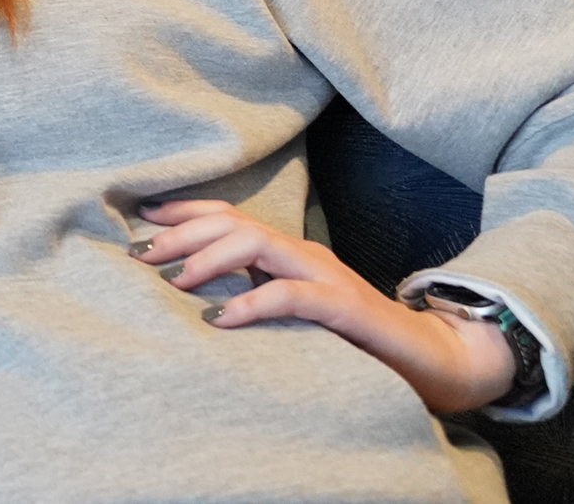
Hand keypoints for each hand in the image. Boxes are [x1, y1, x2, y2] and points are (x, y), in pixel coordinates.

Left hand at [136, 199, 518, 414]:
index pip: (230, 216)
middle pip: (234, 223)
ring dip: (210, 259)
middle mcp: (303, 254)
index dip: (184, 212)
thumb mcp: (293, 313)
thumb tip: (192, 297)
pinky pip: (292, 295)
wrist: (433, 361)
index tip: (140, 218)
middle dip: (182, 233)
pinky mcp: (346, 309)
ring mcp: (327, 276)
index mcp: (288, 252)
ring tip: (175, 281)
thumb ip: (255, 294)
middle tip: (142, 255)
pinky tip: (221, 319)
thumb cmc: (355, 341)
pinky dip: (252, 301)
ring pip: (258, 244)